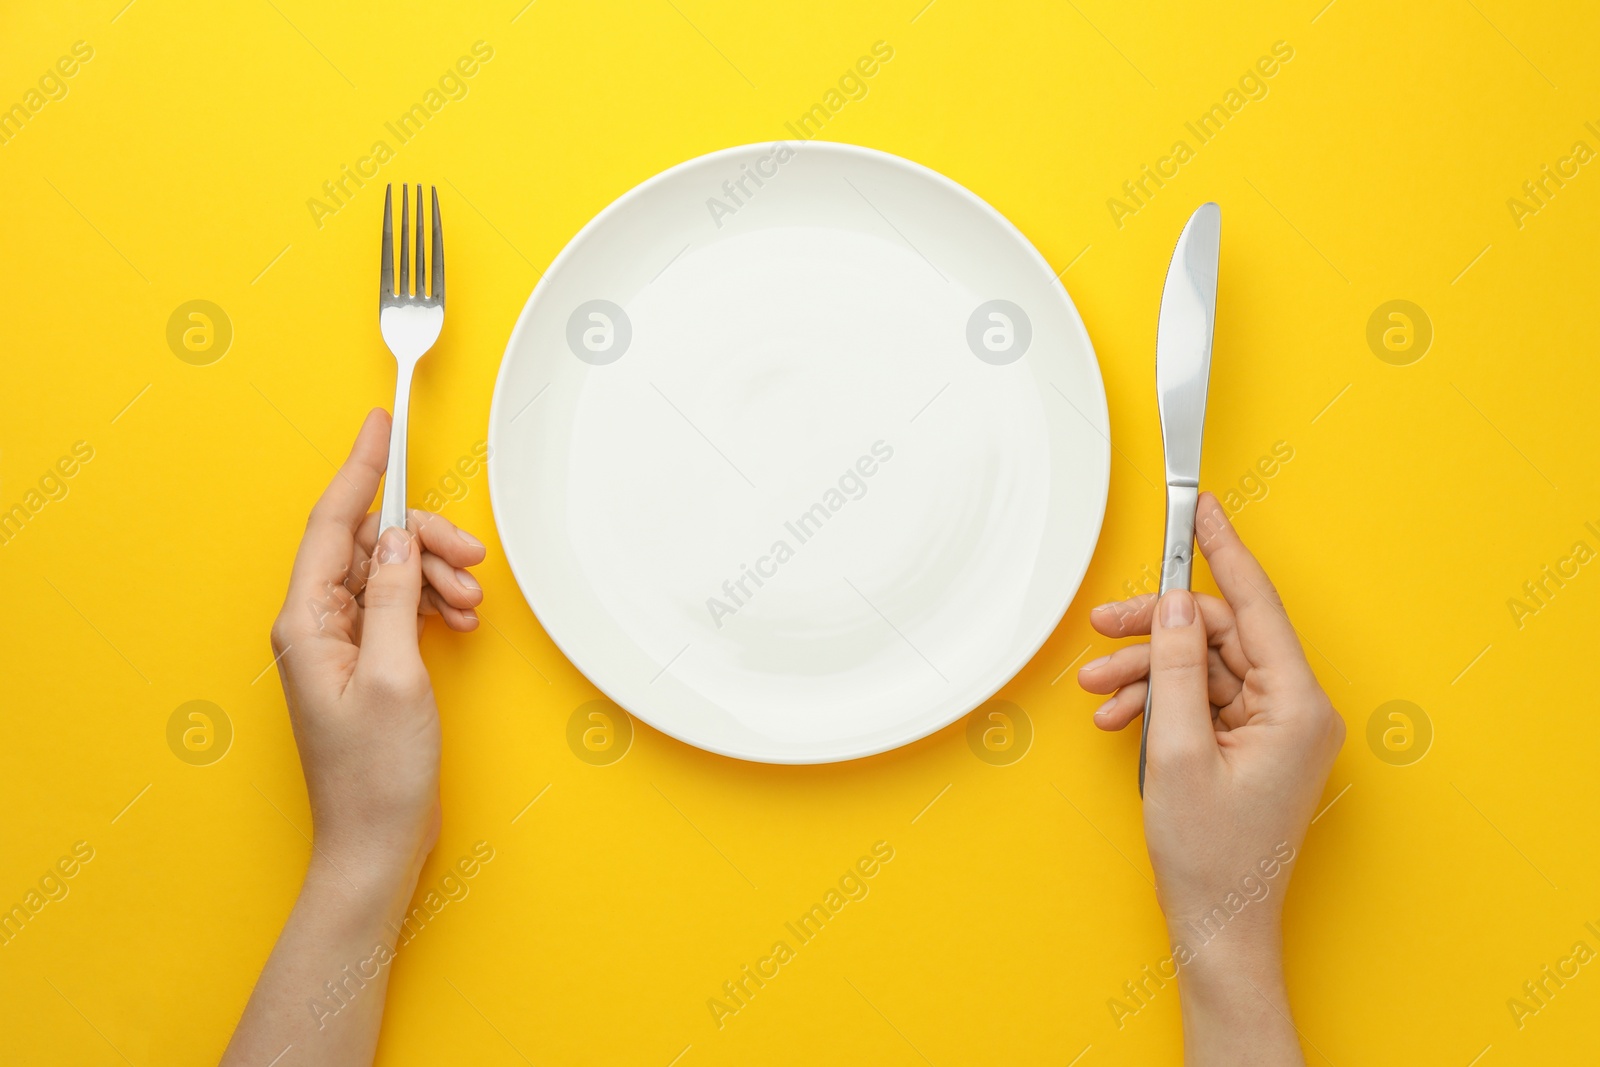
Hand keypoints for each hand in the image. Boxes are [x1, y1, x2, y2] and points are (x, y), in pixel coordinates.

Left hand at [269, 408, 486, 881]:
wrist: (375, 842)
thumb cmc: (376, 773)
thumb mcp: (396, 674)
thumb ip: (397, 597)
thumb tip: (401, 538)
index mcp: (307, 622)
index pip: (332, 524)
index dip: (359, 470)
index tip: (380, 425)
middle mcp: (316, 626)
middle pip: (369, 546)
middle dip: (423, 539)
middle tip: (470, 557)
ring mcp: (341, 645)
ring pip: (390, 574)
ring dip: (434, 574)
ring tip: (469, 601)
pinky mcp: (367, 663)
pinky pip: (398, 606)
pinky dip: (431, 603)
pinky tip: (460, 618)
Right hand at [1078, 492, 1343, 1064]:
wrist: (1219, 924)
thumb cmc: (1211, 854)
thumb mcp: (1178, 750)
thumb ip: (1177, 667)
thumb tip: (1178, 606)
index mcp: (1297, 706)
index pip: (1256, 606)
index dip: (1226, 552)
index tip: (1205, 509)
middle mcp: (1295, 710)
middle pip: (1219, 637)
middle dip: (1157, 633)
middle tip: (1102, 631)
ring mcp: (1275, 729)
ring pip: (1203, 668)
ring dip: (1149, 672)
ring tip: (1098, 690)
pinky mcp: (1253, 746)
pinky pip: (1203, 700)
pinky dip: (1160, 702)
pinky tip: (1121, 716)